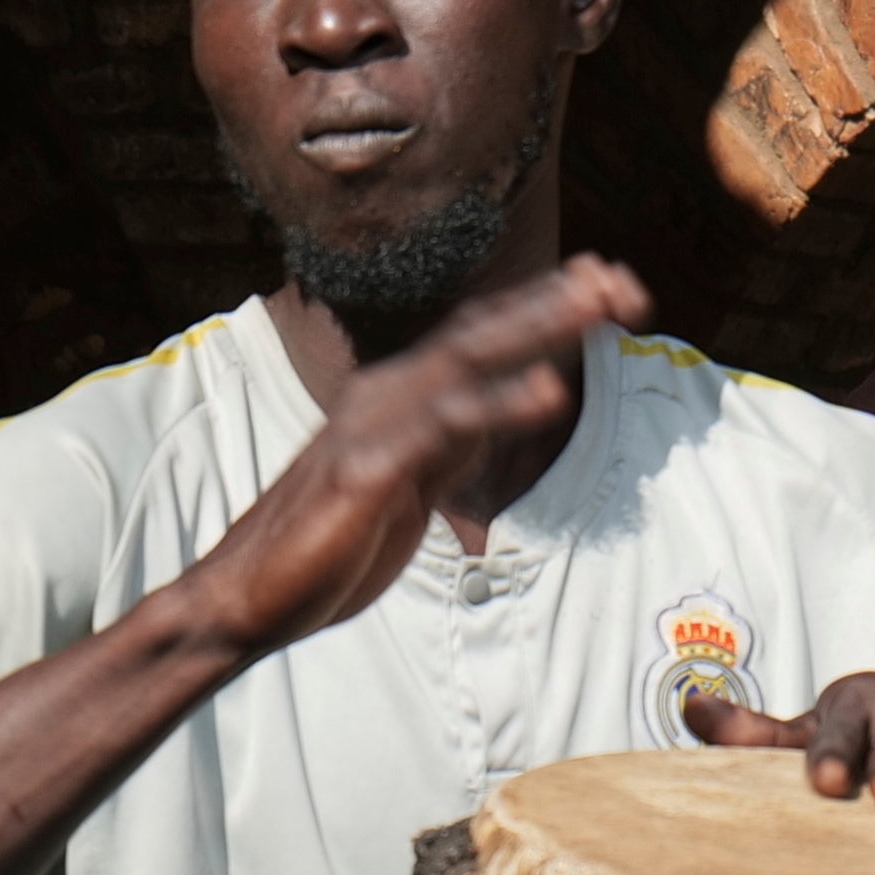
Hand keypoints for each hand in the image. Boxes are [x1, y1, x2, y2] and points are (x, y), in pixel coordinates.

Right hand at [183, 255, 648, 657]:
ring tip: (596, 308)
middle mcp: (386, 395)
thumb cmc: (330, 542)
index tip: (610, 285)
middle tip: (622, 278)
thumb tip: (493, 418)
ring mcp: (374, 427)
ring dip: (536, 332)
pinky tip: (547, 393)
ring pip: (467, 365)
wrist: (252, 595)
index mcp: (397, 397)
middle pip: (482, 336)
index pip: (480, 339)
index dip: (543, 308)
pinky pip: (440, 431)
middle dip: (555, 304)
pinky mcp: (367, 470)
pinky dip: (495, 406)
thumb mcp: (409, 481)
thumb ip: (450, 445)